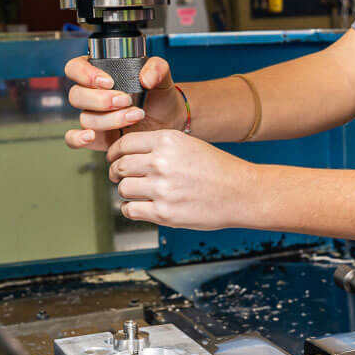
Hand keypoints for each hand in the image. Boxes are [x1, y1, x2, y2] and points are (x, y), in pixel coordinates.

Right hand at [64, 54, 183, 149]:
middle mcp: (91, 94)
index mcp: (99, 73)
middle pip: (76, 95)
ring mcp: (92, 116)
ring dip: (109, 119)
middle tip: (126, 100)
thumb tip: (145, 78)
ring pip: (84, 118)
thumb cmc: (160, 96)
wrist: (168, 122)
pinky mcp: (96, 137)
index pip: (75, 68)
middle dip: (101, 100)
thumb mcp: (162, 77)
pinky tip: (90, 136)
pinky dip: (78, 138)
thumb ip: (157, 68)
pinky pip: (74, 139)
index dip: (85, 74)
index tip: (108, 82)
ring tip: (134, 116)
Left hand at [107, 129, 257, 229]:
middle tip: (119, 177)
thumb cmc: (218, 170)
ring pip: (124, 188)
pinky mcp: (164, 213)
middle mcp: (161, 162)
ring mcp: (161, 188)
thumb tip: (128, 154)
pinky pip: (130, 210)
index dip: (114, 153)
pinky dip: (131, 209)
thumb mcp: (188, 145)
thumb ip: (158, 147)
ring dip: (127, 191)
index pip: (124, 144)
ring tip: (138, 193)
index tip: (113, 159)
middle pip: (120, 166)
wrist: (241, 193)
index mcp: (167, 141)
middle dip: (116, 173)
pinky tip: (141, 206)